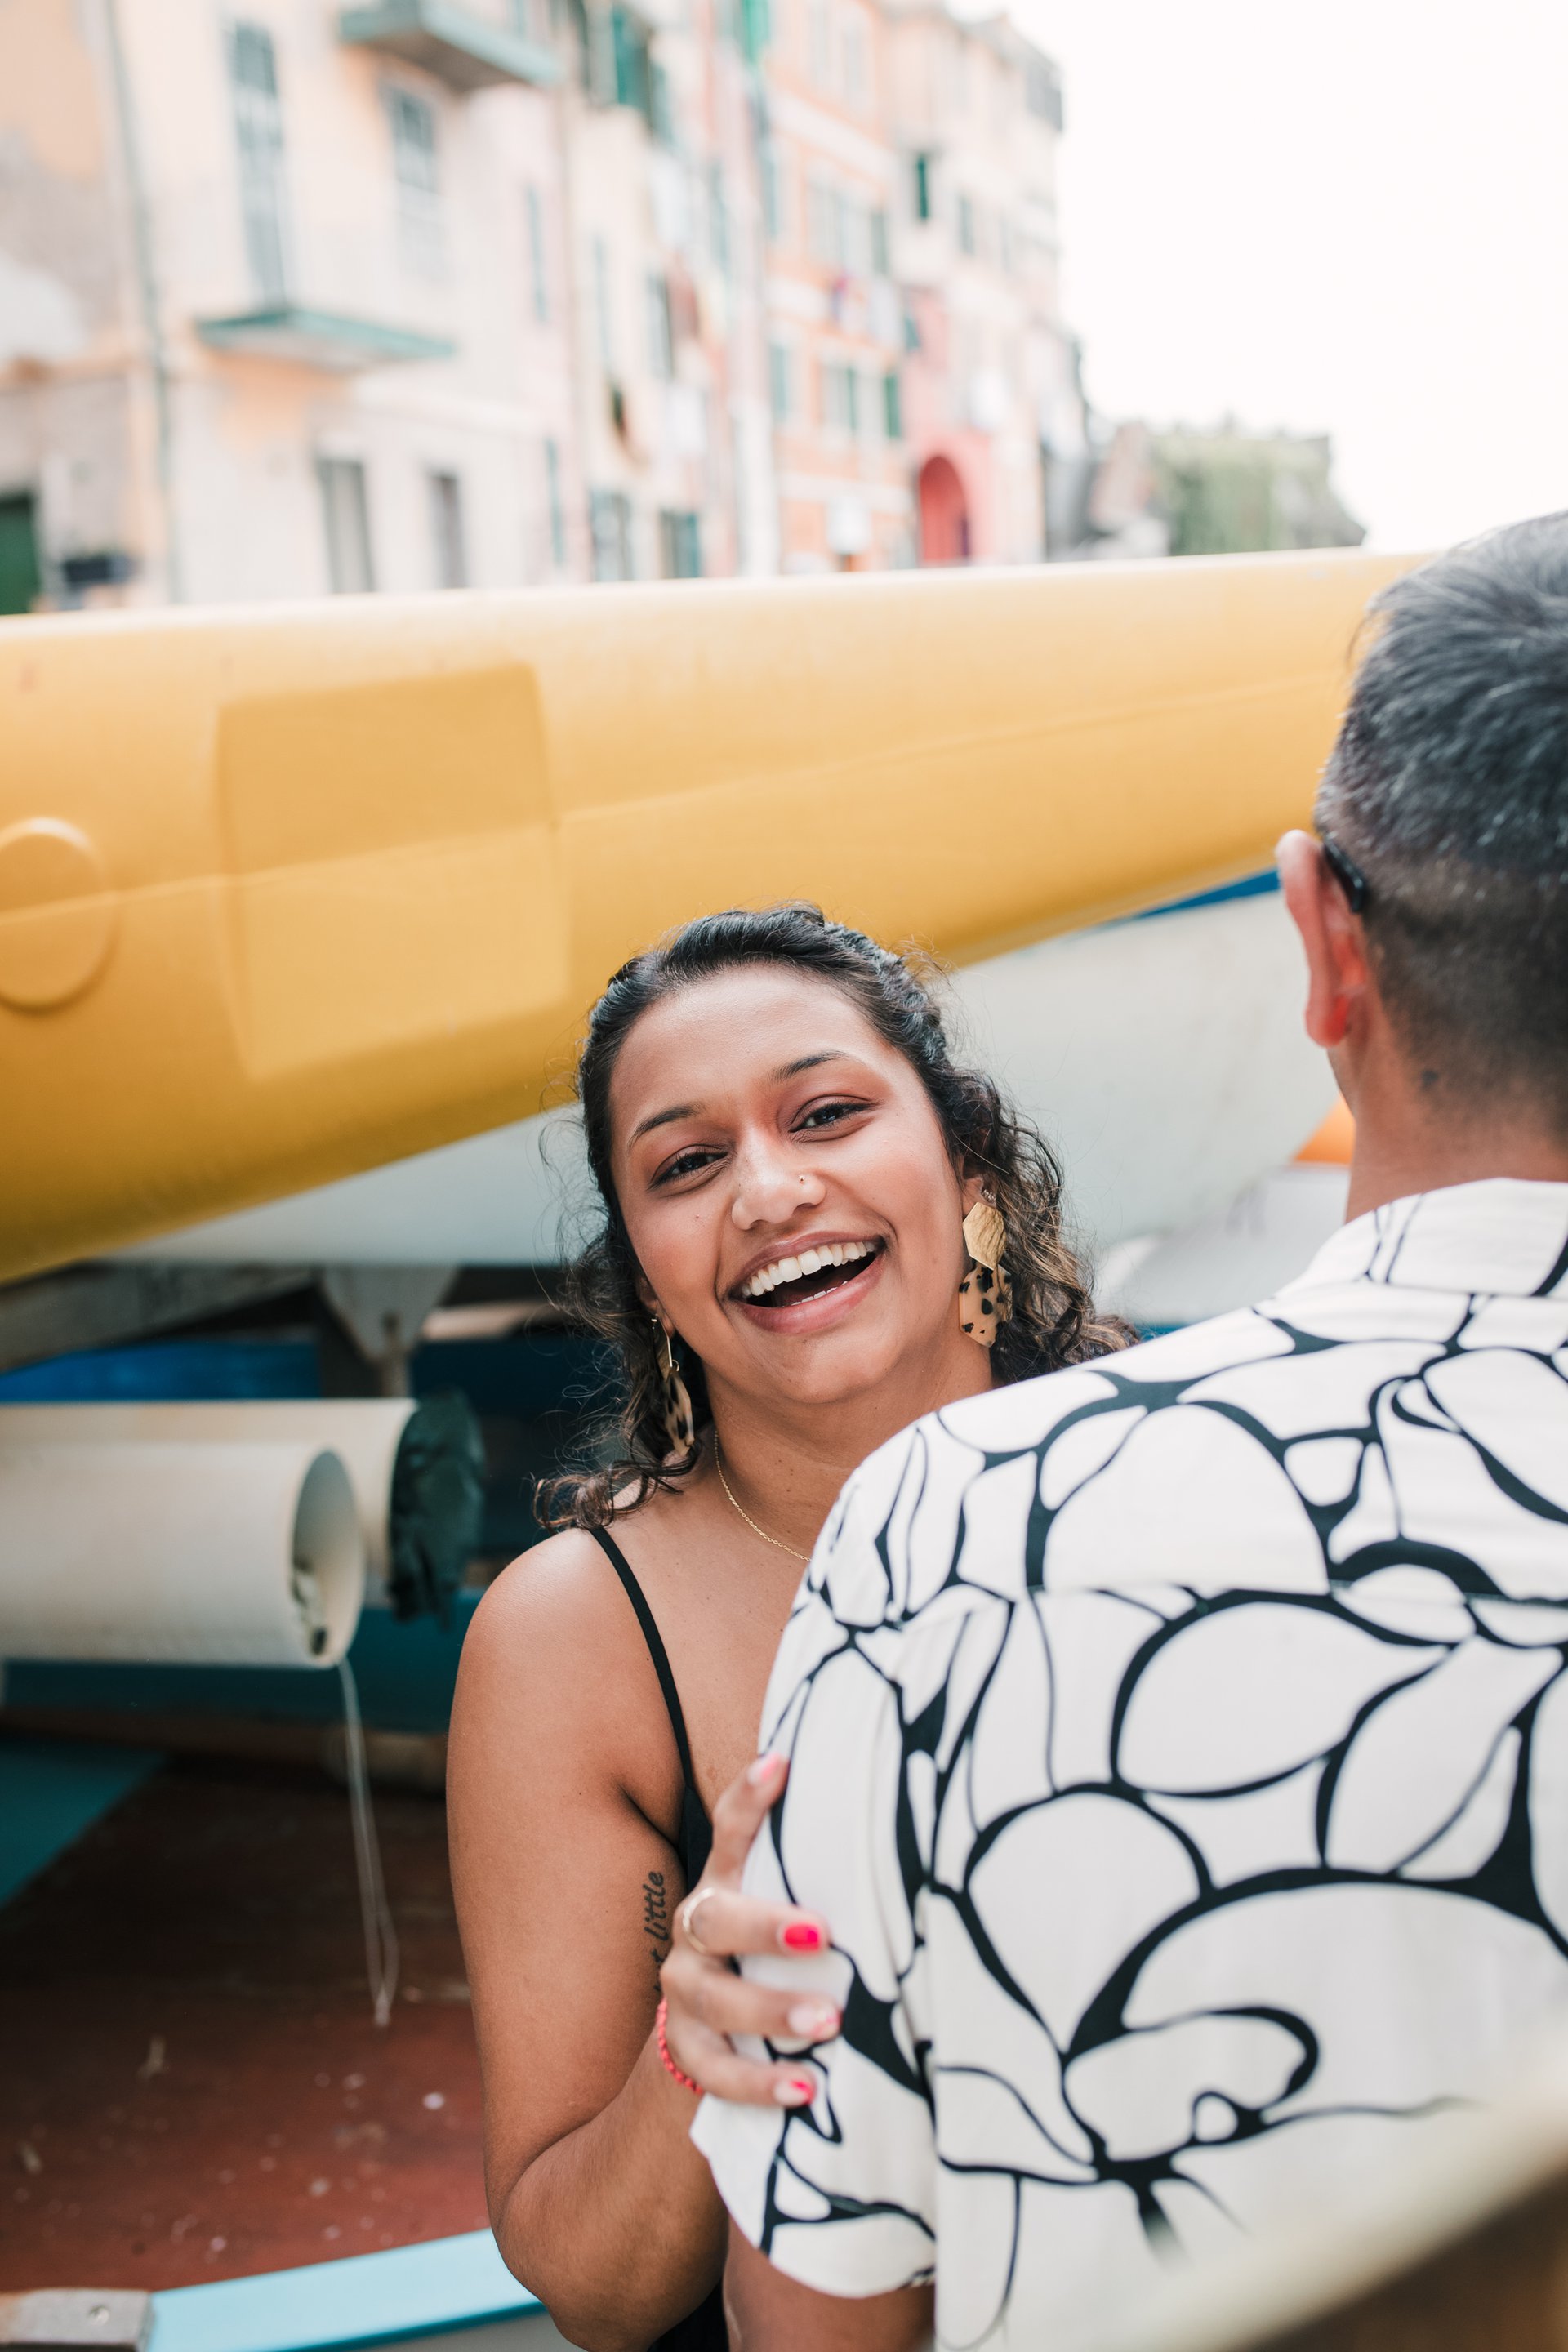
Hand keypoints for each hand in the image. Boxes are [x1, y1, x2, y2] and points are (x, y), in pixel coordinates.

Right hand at [661, 1754, 842, 2106]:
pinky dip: (758, 2082)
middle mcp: (695, 1928)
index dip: (750, 1797)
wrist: (709, 2024)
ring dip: (771, 2010)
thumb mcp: (788, 1900)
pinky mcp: (685, 2048)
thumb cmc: (774, 1946)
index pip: (731, 1830)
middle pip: (715, 1918)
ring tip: (828, 2022)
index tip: (782, 1764)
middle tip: (821, 1934)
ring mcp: (686, 1990)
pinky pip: (714, 2070)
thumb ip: (824, 1869)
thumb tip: (906, 1808)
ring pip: (715, 1999)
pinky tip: (805, 2091)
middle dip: (765, 1926)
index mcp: (724, 1881)